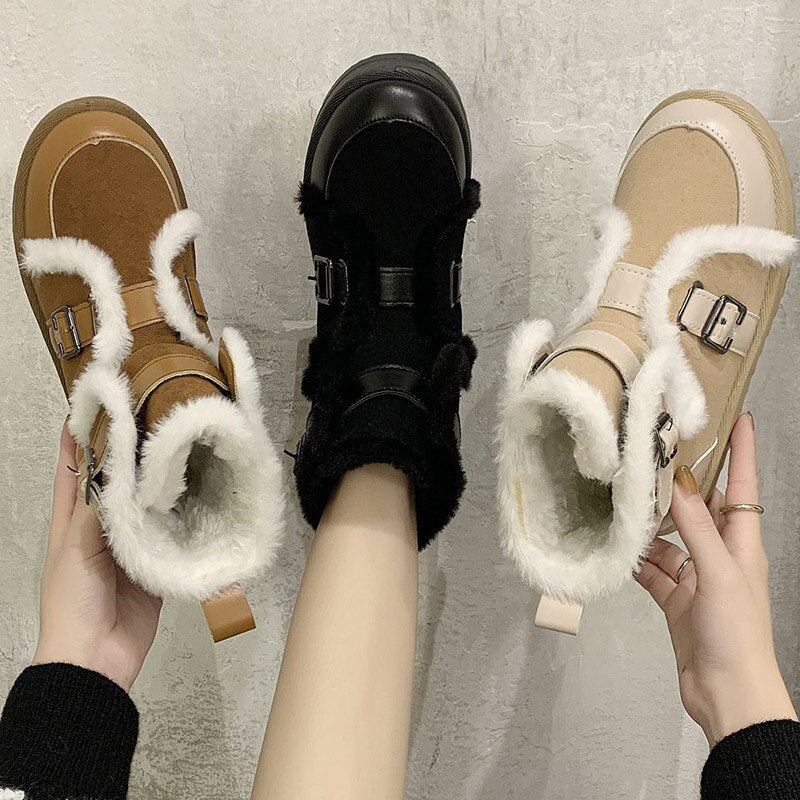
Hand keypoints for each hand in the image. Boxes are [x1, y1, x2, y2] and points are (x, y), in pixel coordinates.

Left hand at [32, 422, 161, 690]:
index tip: (89, 410)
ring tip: (178, 454)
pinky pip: (170, 537)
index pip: (72, 474)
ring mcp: (131, 548)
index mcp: (71, 524)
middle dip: (128, 458)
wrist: (96, 658)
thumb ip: (97, 512)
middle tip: (151, 426)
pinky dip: (181, 519)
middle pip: (116, 486)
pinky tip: (197, 498)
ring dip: (158, 486)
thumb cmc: (74, 604)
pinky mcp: (156, 566)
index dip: (76, 443)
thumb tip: (119, 473)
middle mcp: (102, 531)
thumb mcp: (76, 551)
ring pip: (145, 508)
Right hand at [636, 412, 796, 745]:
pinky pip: (652, 570)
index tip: (740, 418)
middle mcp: (720, 555)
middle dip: (679, 485)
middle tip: (652, 454)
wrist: (728, 695)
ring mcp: (696, 578)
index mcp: (743, 545)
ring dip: (648, 527)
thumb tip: (677, 482)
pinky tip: (617, 549)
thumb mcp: (719, 574)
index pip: (744, 488)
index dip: (743, 453)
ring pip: (668, 540)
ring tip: (622, 501)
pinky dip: (636, 561)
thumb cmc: (736, 632)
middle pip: (700, 509)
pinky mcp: (674, 599)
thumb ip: (697, 528)